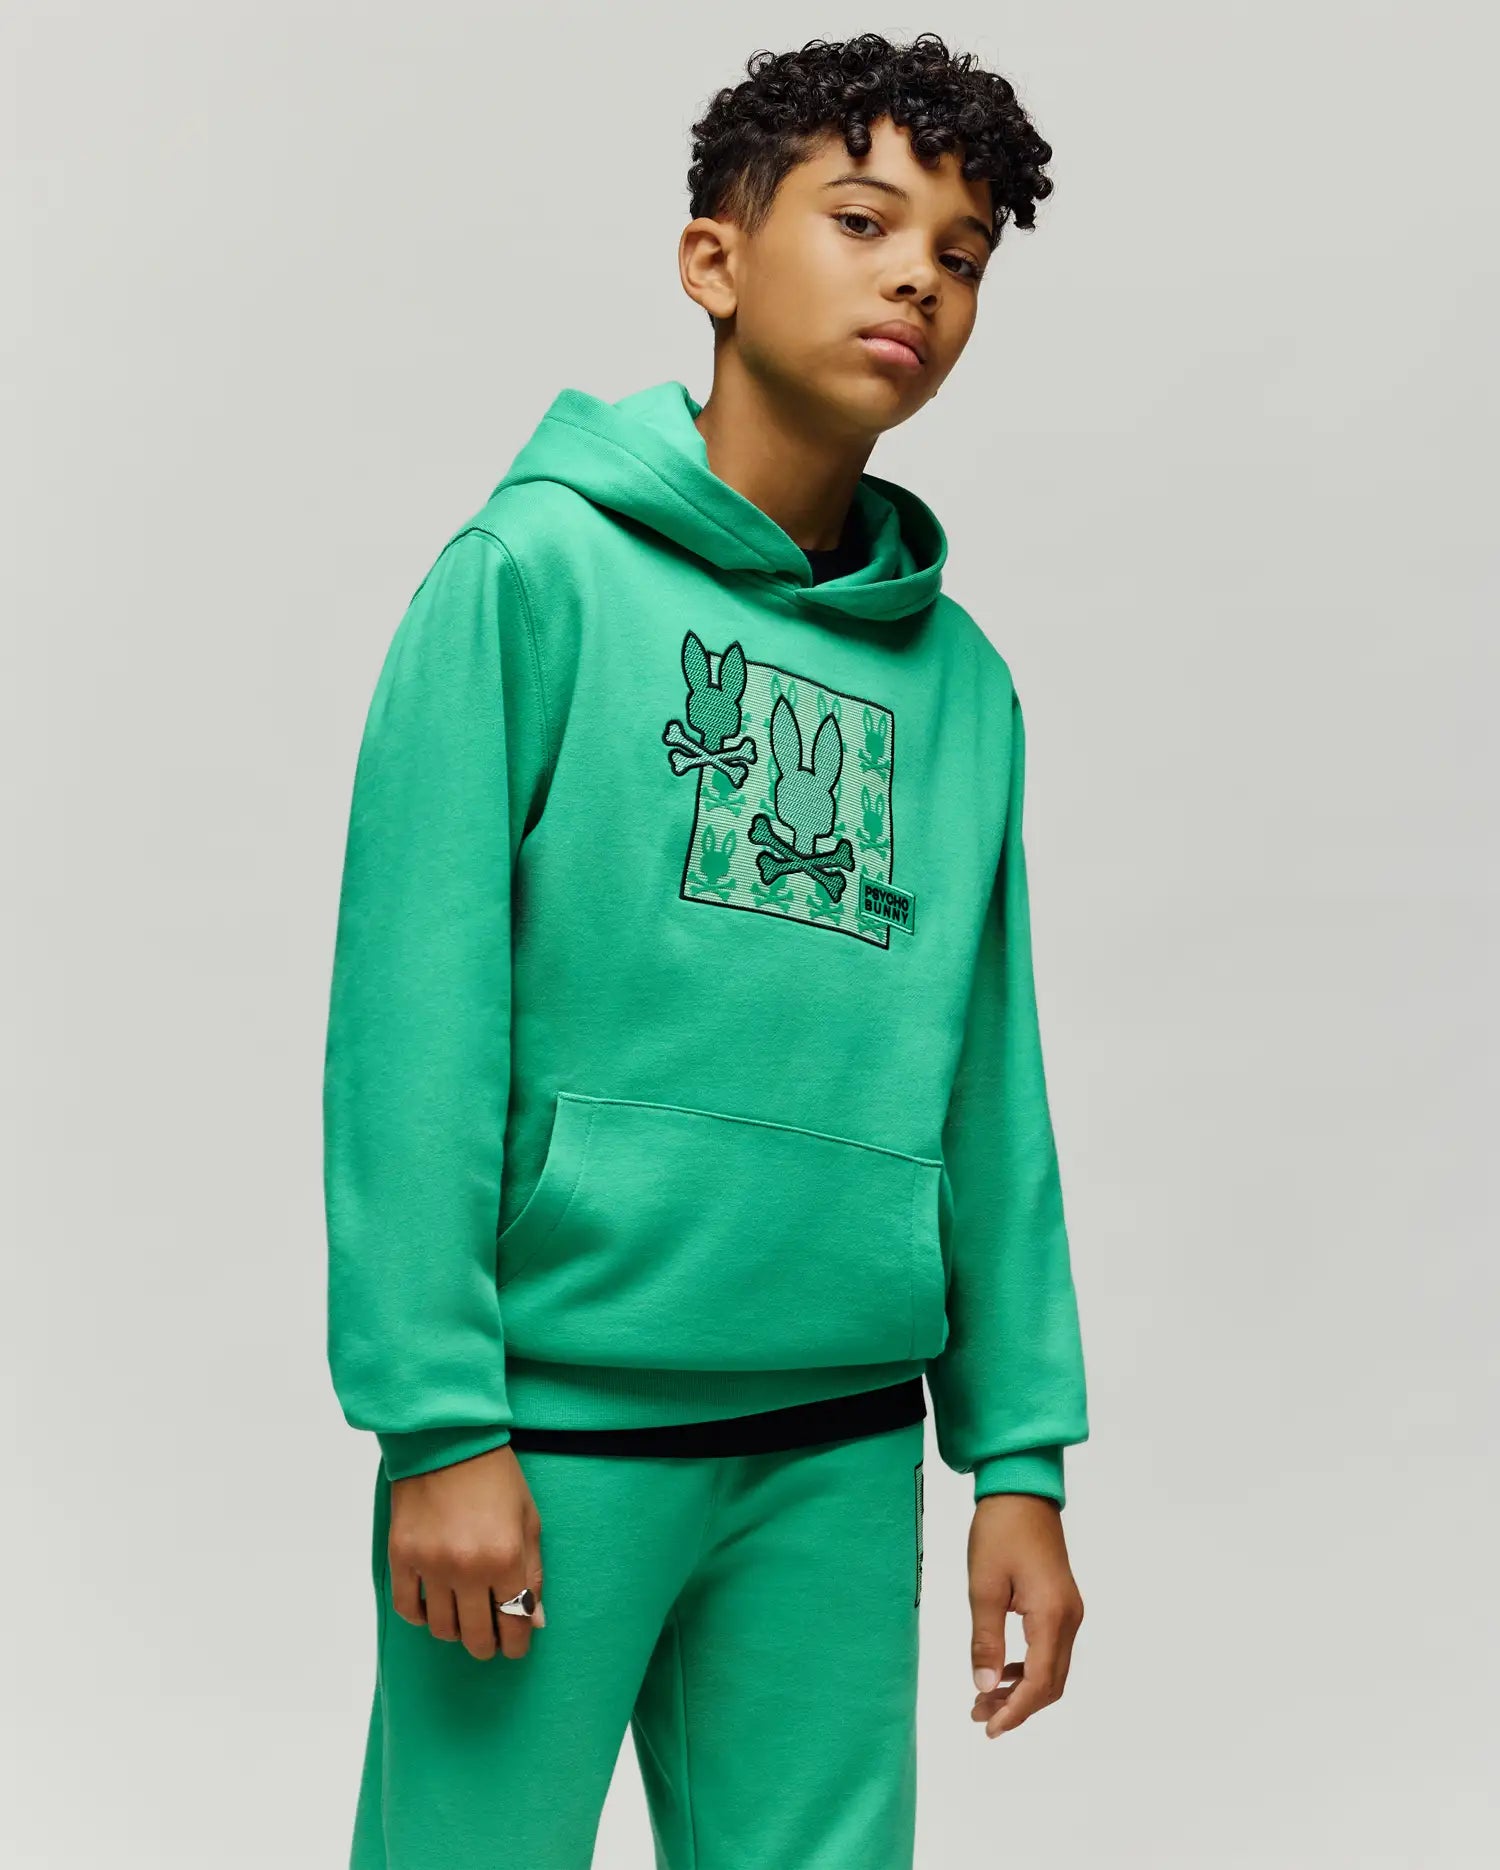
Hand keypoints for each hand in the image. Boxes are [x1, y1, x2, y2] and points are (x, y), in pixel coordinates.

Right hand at [387, 1443, 545, 1661]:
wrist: (448, 1441)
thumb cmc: (496, 1478)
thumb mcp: (529, 1520)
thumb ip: (533, 1573)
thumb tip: (535, 1619)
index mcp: (505, 1558)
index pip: (514, 1622)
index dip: (517, 1643)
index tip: (516, 1646)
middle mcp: (467, 1568)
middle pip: (476, 1635)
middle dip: (487, 1646)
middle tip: (490, 1641)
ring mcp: (430, 1565)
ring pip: (441, 1628)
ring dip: (456, 1632)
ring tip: (464, 1620)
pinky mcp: (401, 1557)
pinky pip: (407, 1607)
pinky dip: (420, 1616)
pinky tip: (432, 1608)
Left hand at [967, 1492, 1083, 1736]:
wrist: (1021, 1491)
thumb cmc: (1000, 1531)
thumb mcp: (983, 1586)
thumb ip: (986, 1640)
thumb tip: (985, 1688)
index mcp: (1052, 1616)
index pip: (1040, 1682)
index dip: (1016, 1711)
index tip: (990, 1728)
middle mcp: (1070, 1619)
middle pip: (1051, 1683)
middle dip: (1018, 1706)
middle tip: (980, 1716)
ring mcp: (1070, 1611)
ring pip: (1053, 1669)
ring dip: (1023, 1689)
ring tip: (985, 1699)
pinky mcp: (1062, 1603)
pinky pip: (1051, 1650)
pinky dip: (1029, 1668)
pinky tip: (1004, 1670)